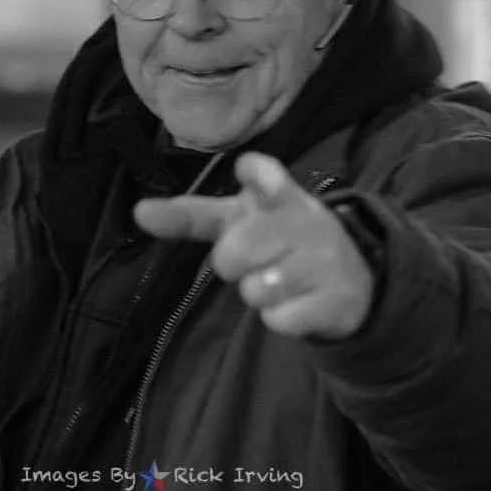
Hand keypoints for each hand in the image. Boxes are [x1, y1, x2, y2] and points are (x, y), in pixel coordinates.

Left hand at [134, 152, 372, 339]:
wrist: (351, 279)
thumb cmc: (280, 241)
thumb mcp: (239, 220)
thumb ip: (190, 215)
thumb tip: (139, 210)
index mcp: (280, 197)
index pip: (267, 177)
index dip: (258, 175)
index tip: (247, 171)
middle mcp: (305, 222)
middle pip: (237, 250)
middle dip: (233, 264)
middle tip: (255, 260)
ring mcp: (326, 260)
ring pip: (256, 288)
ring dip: (258, 292)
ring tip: (279, 280)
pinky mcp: (336, 298)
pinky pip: (280, 318)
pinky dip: (279, 317)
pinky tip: (297, 302)